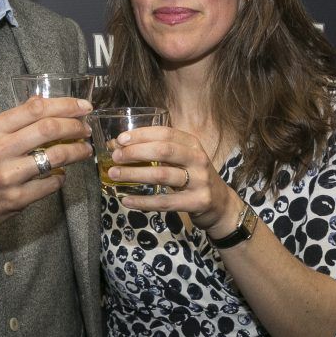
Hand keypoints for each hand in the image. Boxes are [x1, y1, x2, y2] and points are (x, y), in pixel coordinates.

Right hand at [0, 96, 92, 255]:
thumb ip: (11, 122)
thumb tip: (41, 103)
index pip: (35, 109)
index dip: (65, 105)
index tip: (82, 106)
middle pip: (49, 129)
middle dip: (75, 126)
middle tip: (86, 128)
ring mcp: (8, 177)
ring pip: (55, 157)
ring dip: (76, 152)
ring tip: (84, 150)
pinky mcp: (16, 200)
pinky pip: (50, 184)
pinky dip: (61, 178)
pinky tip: (61, 175)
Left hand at [106, 125, 241, 237]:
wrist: (220, 204)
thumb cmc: (194, 177)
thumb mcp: (182, 159)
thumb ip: (158, 152)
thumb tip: (119, 146)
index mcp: (192, 144)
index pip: (165, 133)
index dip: (141, 134)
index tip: (120, 139)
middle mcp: (197, 159)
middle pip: (163, 151)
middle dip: (135, 152)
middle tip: (115, 157)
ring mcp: (199, 181)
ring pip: (162, 175)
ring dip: (134, 174)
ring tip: (114, 175)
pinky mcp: (197, 202)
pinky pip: (164, 202)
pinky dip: (143, 201)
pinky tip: (126, 201)